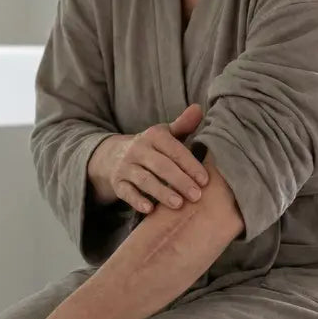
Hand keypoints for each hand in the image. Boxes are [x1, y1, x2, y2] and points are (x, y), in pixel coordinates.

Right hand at [90, 104, 207, 213]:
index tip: (205, 180)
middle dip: (179, 181)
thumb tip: (199, 108)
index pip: (174, 150)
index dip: (190, 165)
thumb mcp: (165, 134)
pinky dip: (137, 201)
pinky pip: (126, 193)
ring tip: (178, 204)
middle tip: (196, 196)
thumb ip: (183, 124)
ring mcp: (126, 167)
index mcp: (154, 136)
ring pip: (144, 180)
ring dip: (161, 192)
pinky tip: (150, 210)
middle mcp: (138, 149)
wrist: (113, 156)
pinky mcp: (117, 183)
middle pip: (160, 166)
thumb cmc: (151, 147)